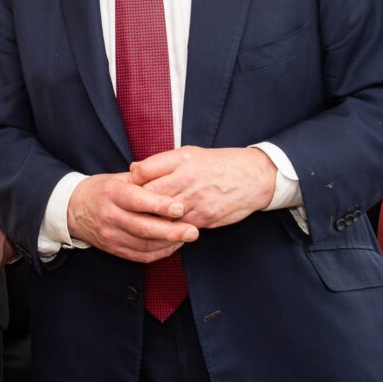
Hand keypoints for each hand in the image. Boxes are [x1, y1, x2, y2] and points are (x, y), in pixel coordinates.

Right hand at [66, 173, 197, 262]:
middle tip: (193, 231)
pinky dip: (159, 252)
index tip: (179, 207)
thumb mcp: (117, 178)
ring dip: (168, 243)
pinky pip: (140, 255)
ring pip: (143, 244)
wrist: (72, 210)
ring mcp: (110, 235)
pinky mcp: (114, 249)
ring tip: (188, 236)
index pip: (136, 201)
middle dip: (171, 231)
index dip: (159, 205)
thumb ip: (142, 180)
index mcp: (111, 193)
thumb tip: (168, 178)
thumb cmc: (101, 190)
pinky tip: (173, 245)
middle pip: (142, 227)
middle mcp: (110, 216)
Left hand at [130, 147, 276, 228]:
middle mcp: (186, 178)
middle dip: (137, 202)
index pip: (143, 172)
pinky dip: (168, 228)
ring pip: (161, 214)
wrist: (253, 178)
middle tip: (130, 206)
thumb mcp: (189, 153)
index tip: (130, 186)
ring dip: (150, 218)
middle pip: (148, 195)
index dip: (132, 181)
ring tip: (142, 218)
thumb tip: (133, 169)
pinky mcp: (203, 218)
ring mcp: (195, 200)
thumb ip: (161, 162)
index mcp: (181, 159)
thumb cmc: (218, 164)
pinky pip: (177, 226)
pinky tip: (163, 226)